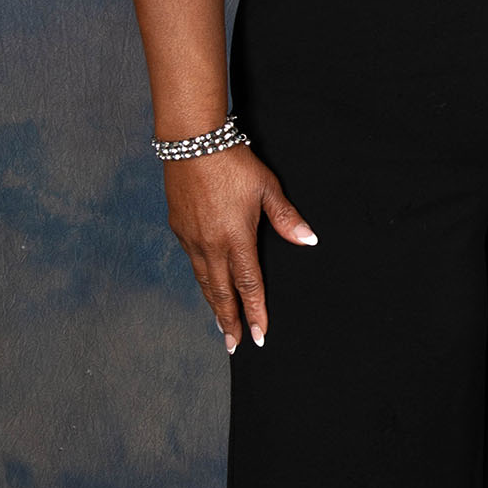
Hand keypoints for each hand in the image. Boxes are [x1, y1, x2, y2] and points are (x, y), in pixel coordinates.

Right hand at [164, 146, 316, 350]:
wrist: (192, 142)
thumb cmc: (233, 163)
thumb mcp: (267, 188)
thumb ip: (286, 219)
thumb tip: (308, 240)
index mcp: (236, 238)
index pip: (249, 285)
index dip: (255, 312)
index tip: (259, 335)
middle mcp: (211, 244)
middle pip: (221, 292)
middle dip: (229, 320)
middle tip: (234, 345)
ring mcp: (191, 238)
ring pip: (203, 281)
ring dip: (213, 305)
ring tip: (221, 325)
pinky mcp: (178, 228)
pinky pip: (192, 263)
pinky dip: (201, 281)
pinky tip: (206, 286)